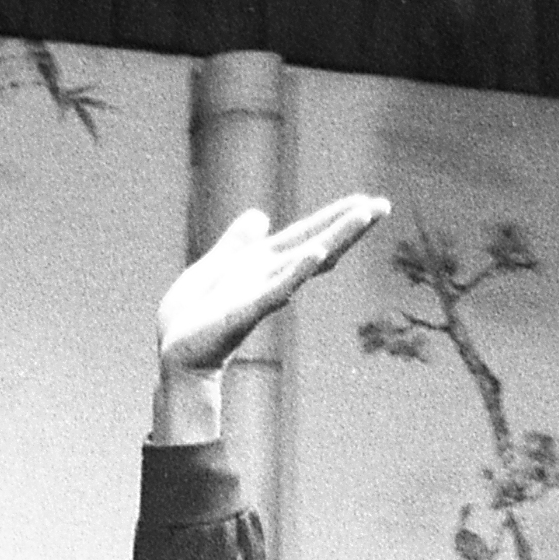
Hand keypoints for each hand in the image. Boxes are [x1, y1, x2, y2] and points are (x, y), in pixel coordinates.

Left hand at [153, 192, 390, 442]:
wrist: (174, 357)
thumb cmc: (193, 319)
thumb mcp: (215, 267)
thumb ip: (238, 243)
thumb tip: (261, 215)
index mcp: (261, 264)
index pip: (306, 234)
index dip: (335, 217)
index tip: (368, 202)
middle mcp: (269, 277)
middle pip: (318, 245)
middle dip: (349, 225)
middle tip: (383, 205)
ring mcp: (261, 294)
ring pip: (306, 263)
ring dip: (335, 239)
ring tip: (361, 216)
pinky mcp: (244, 312)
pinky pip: (276, 291)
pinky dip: (297, 272)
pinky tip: (316, 254)